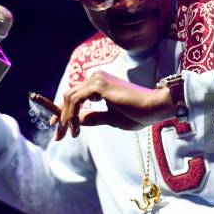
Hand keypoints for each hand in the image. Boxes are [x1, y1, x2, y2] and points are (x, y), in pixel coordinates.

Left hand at [50, 71, 173, 140]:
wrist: (154, 108)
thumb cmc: (138, 113)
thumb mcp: (110, 118)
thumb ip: (93, 118)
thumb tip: (77, 121)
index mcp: (100, 83)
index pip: (75, 95)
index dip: (63, 111)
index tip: (59, 127)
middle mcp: (96, 77)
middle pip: (68, 95)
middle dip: (61, 116)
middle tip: (59, 135)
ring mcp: (97, 79)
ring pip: (70, 97)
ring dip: (66, 118)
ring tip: (70, 134)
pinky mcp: (99, 85)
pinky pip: (76, 100)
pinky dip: (72, 115)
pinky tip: (76, 128)